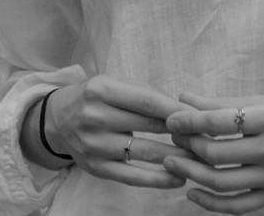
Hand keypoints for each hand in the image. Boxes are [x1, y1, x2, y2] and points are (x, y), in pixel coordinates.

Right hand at [44, 75, 197, 188]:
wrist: (56, 120)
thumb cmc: (94, 98)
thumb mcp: (112, 84)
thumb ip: (144, 94)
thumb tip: (185, 109)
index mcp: (100, 89)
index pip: (146, 100)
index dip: (175, 108)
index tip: (200, 115)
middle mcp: (94, 116)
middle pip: (148, 125)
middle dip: (181, 131)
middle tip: (207, 136)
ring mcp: (94, 144)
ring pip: (145, 152)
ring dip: (176, 156)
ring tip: (200, 158)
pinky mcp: (95, 167)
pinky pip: (132, 177)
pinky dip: (158, 180)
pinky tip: (178, 178)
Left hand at [163, 91, 263, 212]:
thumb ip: (223, 103)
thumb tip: (184, 99)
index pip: (221, 121)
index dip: (190, 121)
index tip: (171, 120)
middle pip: (218, 154)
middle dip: (188, 145)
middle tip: (174, 137)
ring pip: (223, 183)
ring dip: (191, 173)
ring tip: (173, 162)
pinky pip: (237, 206)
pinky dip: (211, 203)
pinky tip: (193, 191)